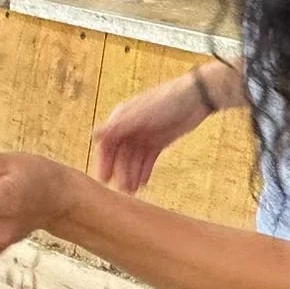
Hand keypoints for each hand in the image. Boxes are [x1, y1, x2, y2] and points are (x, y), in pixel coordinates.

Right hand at [89, 63, 241, 192]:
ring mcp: (145, 136)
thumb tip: (93, 134)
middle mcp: (130, 128)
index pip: (107, 143)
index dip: (104, 161)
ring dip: (132, 174)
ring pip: (134, 159)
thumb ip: (117, 128)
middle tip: (123, 189)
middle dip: (121, 171)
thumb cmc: (165, 102)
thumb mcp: (140, 116)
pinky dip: (144, 171)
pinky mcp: (159, 142)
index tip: (105, 178)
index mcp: (121, 118)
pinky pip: (148, 160)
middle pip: (120, 154)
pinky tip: (143, 183)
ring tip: (133, 190)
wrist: (196, 98)